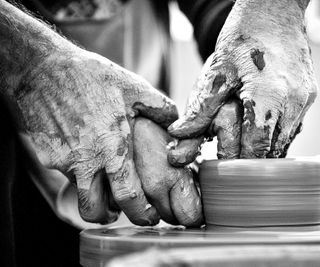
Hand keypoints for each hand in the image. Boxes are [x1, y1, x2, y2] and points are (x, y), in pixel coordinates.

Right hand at [19, 48, 179, 225]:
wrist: (44, 69)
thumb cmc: (93, 77)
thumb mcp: (134, 87)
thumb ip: (161, 109)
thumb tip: (178, 125)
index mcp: (113, 147)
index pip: (129, 196)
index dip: (141, 213)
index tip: (148, 215)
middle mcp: (87, 160)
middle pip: (96, 209)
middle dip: (111, 217)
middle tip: (121, 212)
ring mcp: (64, 160)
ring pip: (80, 195)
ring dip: (94, 199)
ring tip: (105, 188)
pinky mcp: (48, 155)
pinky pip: (67, 174)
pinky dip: (80, 173)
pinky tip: (86, 154)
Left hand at [168, 0, 317, 158]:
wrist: (275, 9)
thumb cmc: (243, 37)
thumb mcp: (216, 71)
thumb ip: (200, 108)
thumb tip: (177, 135)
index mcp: (268, 97)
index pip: (256, 148)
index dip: (240, 164)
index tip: (226, 173)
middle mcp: (292, 102)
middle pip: (274, 150)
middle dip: (253, 160)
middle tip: (234, 165)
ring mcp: (305, 98)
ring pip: (286, 140)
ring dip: (267, 148)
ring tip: (246, 150)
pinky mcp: (310, 94)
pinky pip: (294, 126)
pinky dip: (278, 133)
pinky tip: (262, 129)